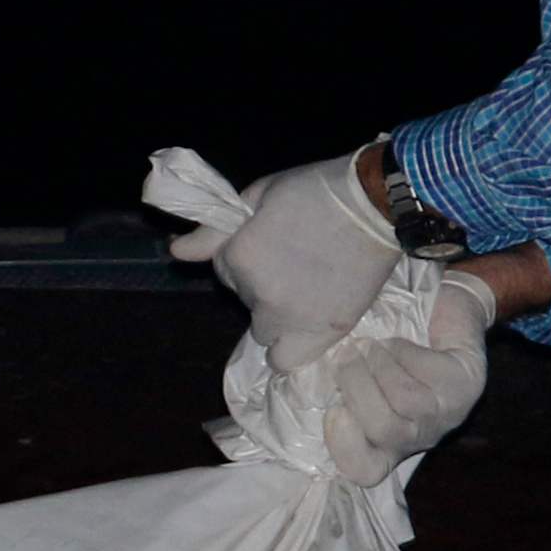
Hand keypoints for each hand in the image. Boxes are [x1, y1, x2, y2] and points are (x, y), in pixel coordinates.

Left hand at [162, 148, 403, 373]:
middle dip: (262, 284)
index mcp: (239, 257)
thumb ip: (214, 231)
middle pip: (245, 301)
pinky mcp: (324, 331)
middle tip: (295, 264)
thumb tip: (175, 252)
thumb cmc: (315, 191)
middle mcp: (259, 293)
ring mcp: (292, 317)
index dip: (246, 255)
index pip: (224, 270)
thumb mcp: (257, 197)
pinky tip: (303, 328)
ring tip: (306, 291)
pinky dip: (289, 349)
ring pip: (263, 330)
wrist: (375, 202)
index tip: (273, 244)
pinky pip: (286, 360)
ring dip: (277, 315)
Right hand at [319, 267, 495, 486]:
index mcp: (385, 443)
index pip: (365, 470)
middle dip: (357, 387)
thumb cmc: (385, 347)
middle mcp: (419, 437)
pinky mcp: (466, 386)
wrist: (443, 314)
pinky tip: (402, 342)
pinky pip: (424, 371)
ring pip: (405, 400)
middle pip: (385, 431)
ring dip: (378, 364)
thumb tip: (287, 370)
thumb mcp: (353, 371)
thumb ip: (329, 383)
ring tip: (369, 344)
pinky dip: (403, 350)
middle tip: (344, 354)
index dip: (346, 448)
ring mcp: (447, 414)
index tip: (333, 411)